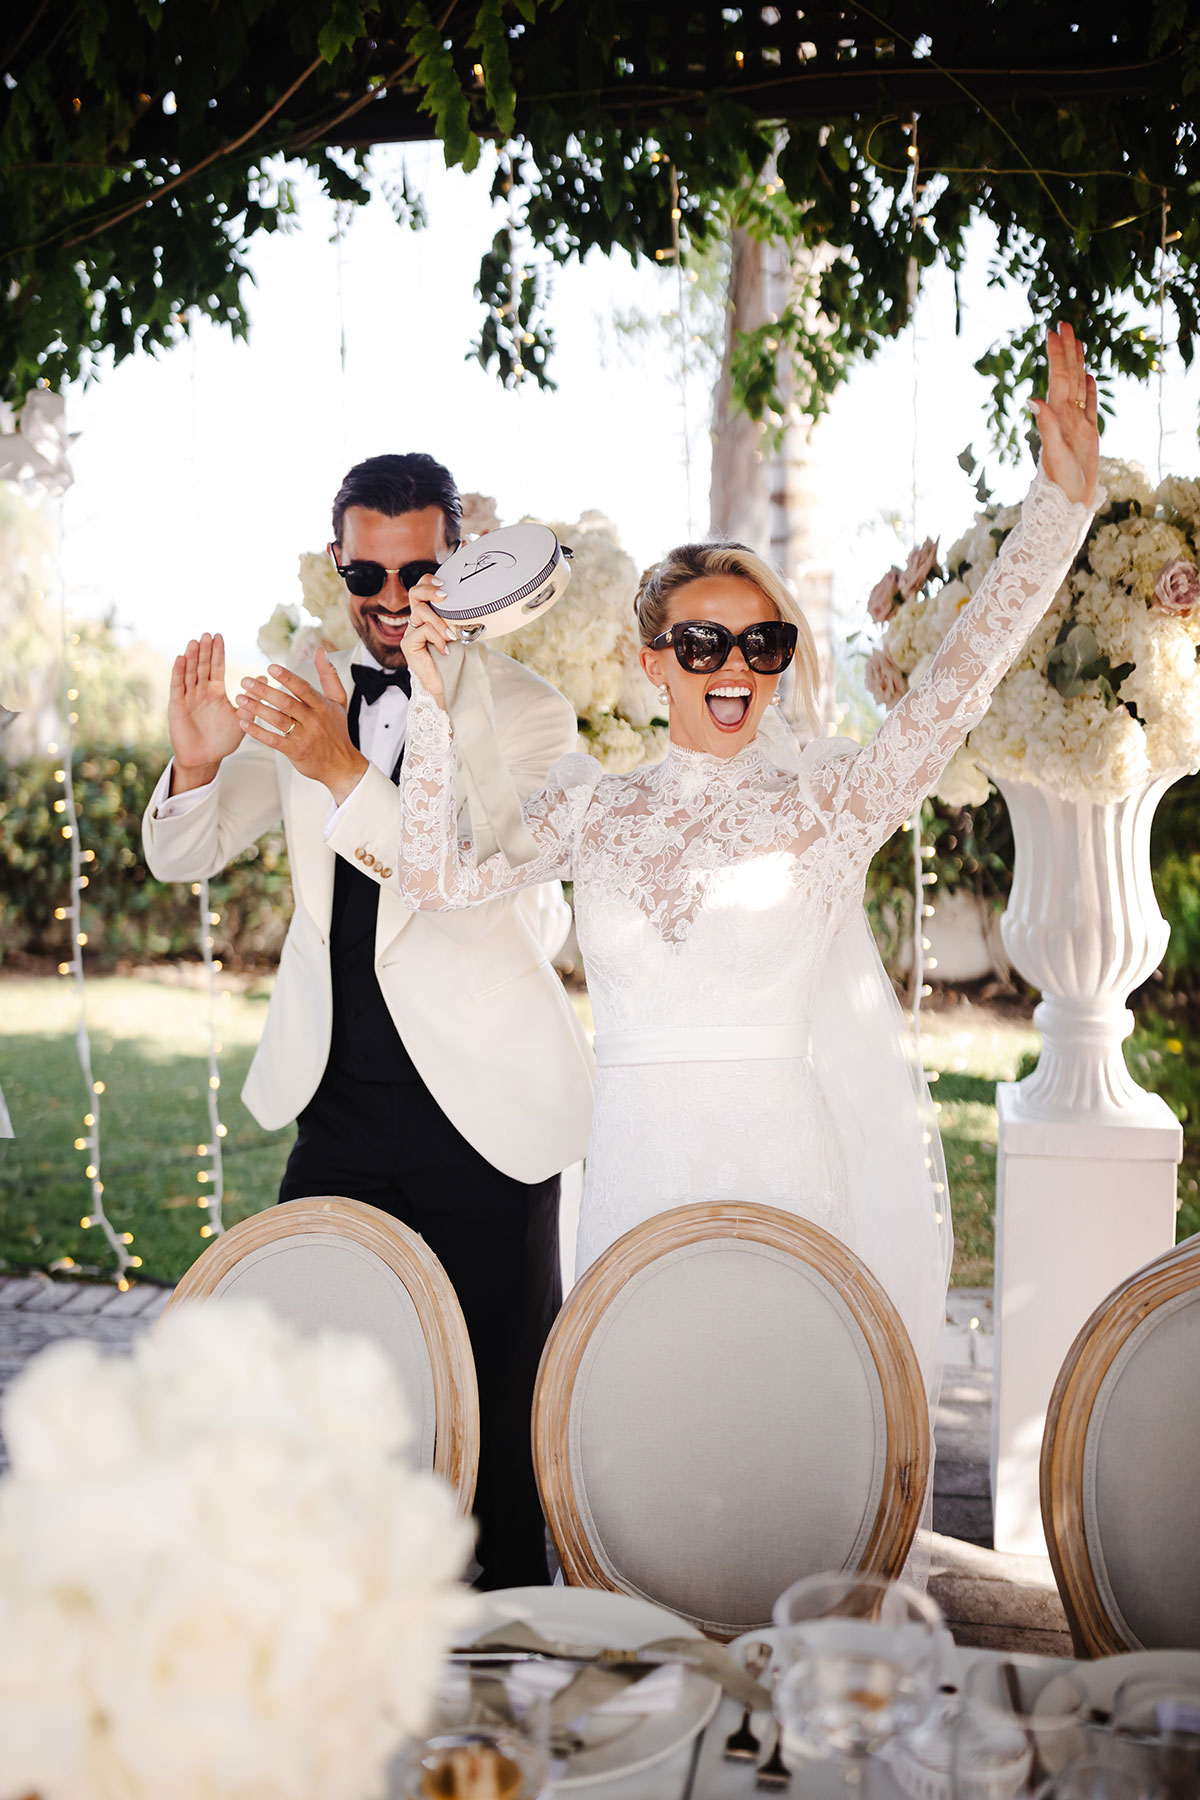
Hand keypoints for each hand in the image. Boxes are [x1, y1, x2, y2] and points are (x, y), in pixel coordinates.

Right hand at [168, 632, 242, 791]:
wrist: (205, 759)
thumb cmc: (223, 740)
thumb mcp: (241, 720)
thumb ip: (252, 702)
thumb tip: (264, 680)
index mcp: (216, 692)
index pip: (216, 667)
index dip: (217, 652)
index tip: (219, 636)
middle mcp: (201, 691)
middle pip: (202, 666)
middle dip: (204, 650)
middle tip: (207, 634)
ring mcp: (188, 697)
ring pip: (189, 673)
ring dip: (191, 657)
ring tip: (194, 641)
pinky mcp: (176, 706)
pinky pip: (177, 687)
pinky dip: (178, 673)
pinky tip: (180, 659)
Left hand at [235, 650, 367, 803]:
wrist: (341, 765)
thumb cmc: (337, 730)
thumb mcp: (339, 701)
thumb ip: (329, 675)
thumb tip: (320, 651)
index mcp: (323, 706)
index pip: (303, 689)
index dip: (287, 678)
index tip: (270, 667)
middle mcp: (313, 720)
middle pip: (286, 703)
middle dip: (264, 691)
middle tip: (246, 681)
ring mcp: (304, 737)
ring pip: (278, 720)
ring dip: (257, 709)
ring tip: (240, 698)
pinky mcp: (295, 751)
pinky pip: (273, 740)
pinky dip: (257, 732)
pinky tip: (244, 723)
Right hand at [403, 574, 456, 708]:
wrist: (450, 685)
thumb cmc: (457, 659)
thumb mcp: (462, 633)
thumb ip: (461, 619)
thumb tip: (479, 606)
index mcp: (429, 614)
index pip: (422, 588)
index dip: (428, 581)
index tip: (444, 583)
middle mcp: (417, 620)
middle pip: (414, 593)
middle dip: (429, 590)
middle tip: (444, 596)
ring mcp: (411, 632)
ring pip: (420, 612)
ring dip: (439, 621)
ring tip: (452, 635)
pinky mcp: (408, 644)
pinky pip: (422, 631)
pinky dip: (436, 638)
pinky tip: (445, 649)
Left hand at [1033, 321, 1098, 507]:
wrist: (1068, 502)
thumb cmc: (1060, 481)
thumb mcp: (1053, 452)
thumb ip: (1045, 425)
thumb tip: (1033, 398)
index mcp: (1057, 416)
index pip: (1057, 378)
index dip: (1056, 355)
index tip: (1053, 331)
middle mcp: (1065, 415)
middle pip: (1067, 375)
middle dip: (1066, 350)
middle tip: (1064, 322)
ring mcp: (1077, 423)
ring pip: (1078, 385)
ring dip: (1077, 363)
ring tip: (1077, 341)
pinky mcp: (1087, 433)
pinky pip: (1089, 405)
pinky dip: (1089, 389)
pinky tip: (1088, 376)